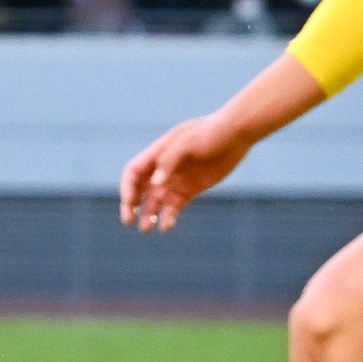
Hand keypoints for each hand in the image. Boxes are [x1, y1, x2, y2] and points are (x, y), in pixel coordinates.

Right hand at [119, 114, 249, 232]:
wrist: (235, 135)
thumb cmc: (210, 132)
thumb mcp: (187, 142)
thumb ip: (169, 161)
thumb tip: (155, 184)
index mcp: (157, 153)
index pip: (133, 172)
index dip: (127, 188)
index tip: (129, 202)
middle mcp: (163, 168)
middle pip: (139, 189)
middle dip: (130, 205)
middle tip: (127, 220)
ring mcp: (176, 180)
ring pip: (155, 201)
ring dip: (147, 215)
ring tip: (145, 229)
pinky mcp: (190, 190)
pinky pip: (174, 207)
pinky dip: (168, 217)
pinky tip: (165, 226)